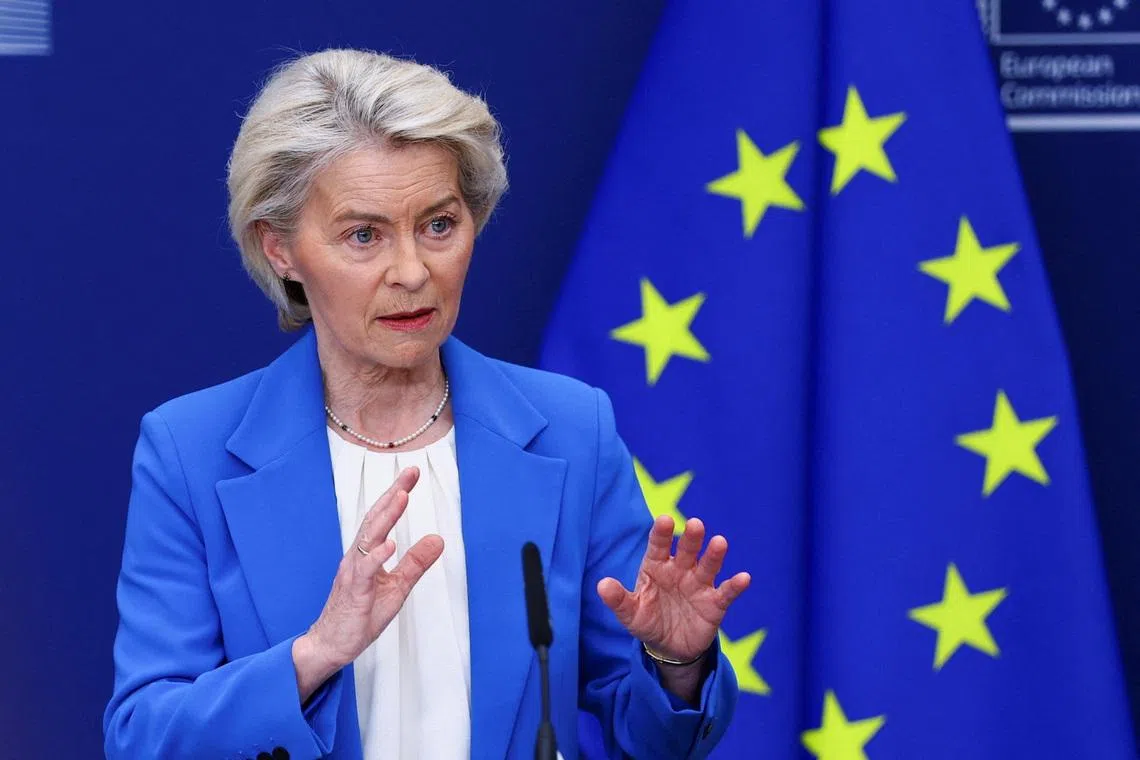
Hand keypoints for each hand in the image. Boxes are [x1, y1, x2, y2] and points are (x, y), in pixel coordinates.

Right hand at [292, 466, 443, 701]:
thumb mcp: (397, 587)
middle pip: (375, 519)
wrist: (331, 644)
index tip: (412, 473)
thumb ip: (415, 563)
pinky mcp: (353, 593)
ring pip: (369, 539)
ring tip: (402, 497)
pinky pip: (364, 571)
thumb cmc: (360, 615)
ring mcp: (353, 573)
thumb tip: (438, 539)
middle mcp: (357, 557)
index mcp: (367, 553)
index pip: (382, 518)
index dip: (396, 494)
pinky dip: (377, 557)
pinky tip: (390, 544)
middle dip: (393, 494)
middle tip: (410, 473)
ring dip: (386, 517)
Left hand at [598, 516, 749, 663]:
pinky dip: (735, 585)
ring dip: (714, 555)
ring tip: (720, 542)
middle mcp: (680, 570)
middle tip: (696, 524)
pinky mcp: (715, 603)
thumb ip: (618, 599)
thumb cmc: (648, 621)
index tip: (665, 520)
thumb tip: (602, 585)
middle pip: (687, 550)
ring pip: (708, 566)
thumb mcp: (630, 614)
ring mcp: (699, 585)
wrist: (670, 647)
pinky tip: (744, 578)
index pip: (659, 546)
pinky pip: (726, 592)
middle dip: (692, 538)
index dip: (662, 533)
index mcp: (656, 566)